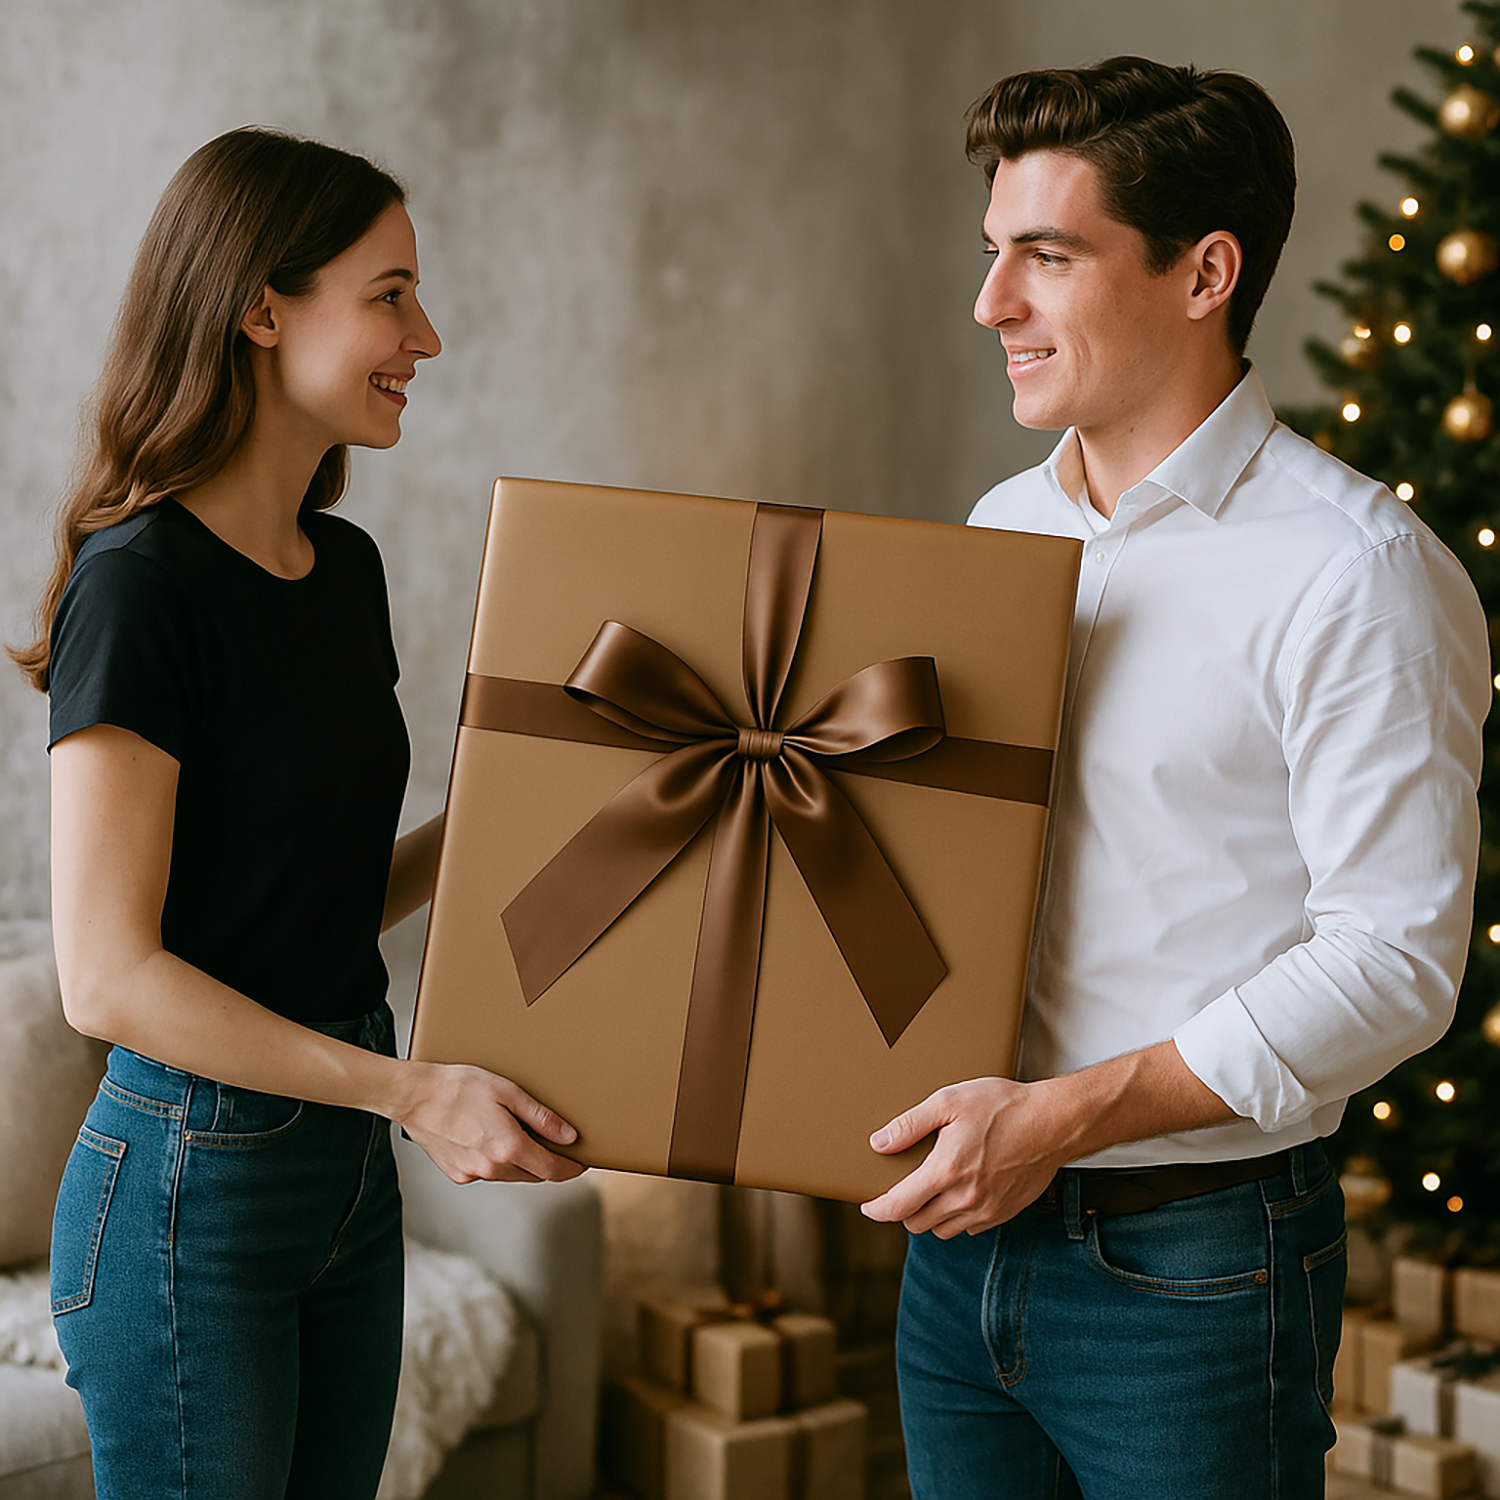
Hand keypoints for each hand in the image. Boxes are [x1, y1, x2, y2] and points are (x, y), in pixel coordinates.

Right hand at [398, 1061, 586, 1185]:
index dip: (571, 1168)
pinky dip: (498, 1162)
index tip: (581, 1163)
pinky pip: (488, 1173)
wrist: (414, 1096)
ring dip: (523, 1162)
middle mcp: (492, 1168)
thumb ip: (541, 1117)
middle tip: (557, 1145)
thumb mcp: (508, 1092)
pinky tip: (492, 1139)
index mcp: (508, 1148)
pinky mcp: (457, 1174)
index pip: (552, 1170)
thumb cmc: (459, 1087)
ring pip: (511, 1175)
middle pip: (533, 1174)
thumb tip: (568, 1136)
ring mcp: (473, 1174)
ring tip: (522, 1136)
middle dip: (548, 1163)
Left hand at [860, 1077, 1067, 1237]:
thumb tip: (879, 1142)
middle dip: (904, 1210)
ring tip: (932, 1189)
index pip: (898, 1207)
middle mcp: (965, 1198)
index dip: (876, 1209)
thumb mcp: (949, 1102)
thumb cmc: (1003, 1106)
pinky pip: (970, 1227)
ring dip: (930, 1215)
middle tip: (903, 1189)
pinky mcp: (1004, 1213)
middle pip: (917, 1223)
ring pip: (943, 1229)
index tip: (867, 1205)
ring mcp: (987, 1210)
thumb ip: (910, 1124)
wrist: (1054, 1122)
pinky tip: (961, 1191)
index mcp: (946, 1171)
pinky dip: (958, 1216)